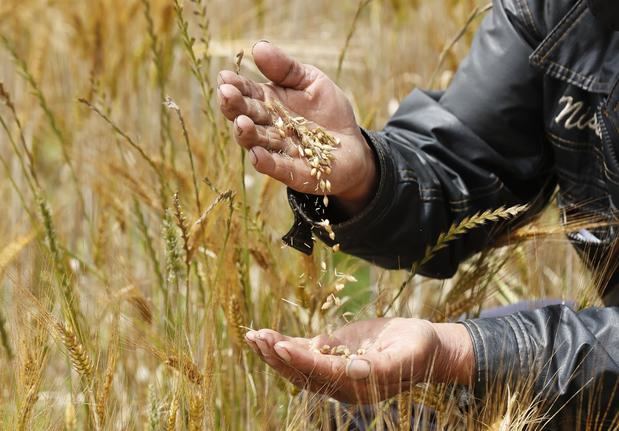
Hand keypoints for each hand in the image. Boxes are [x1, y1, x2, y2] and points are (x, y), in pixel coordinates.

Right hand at [217, 41, 376, 213]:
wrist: (353, 144)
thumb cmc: (329, 111)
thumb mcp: (311, 82)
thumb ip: (286, 68)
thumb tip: (258, 47)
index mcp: (269, 102)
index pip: (247, 93)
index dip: (235, 86)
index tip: (224, 77)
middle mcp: (269, 127)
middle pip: (247, 116)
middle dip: (235, 107)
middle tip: (226, 95)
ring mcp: (279, 150)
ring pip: (258, 142)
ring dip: (247, 134)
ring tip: (241, 123)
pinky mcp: (294, 172)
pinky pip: (278, 167)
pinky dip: (267, 162)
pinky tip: (256, 155)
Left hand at [245, 318, 473, 402]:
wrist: (424, 347)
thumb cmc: (419, 349)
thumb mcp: (407, 355)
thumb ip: (383, 366)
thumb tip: (355, 369)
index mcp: (358, 385)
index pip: (323, 372)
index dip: (301, 359)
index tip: (281, 345)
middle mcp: (341, 382)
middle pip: (302, 372)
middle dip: (278, 356)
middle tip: (257, 338)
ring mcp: (334, 368)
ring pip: (297, 364)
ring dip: (274, 351)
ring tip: (252, 336)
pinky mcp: (332, 354)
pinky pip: (303, 352)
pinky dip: (283, 343)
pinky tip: (265, 336)